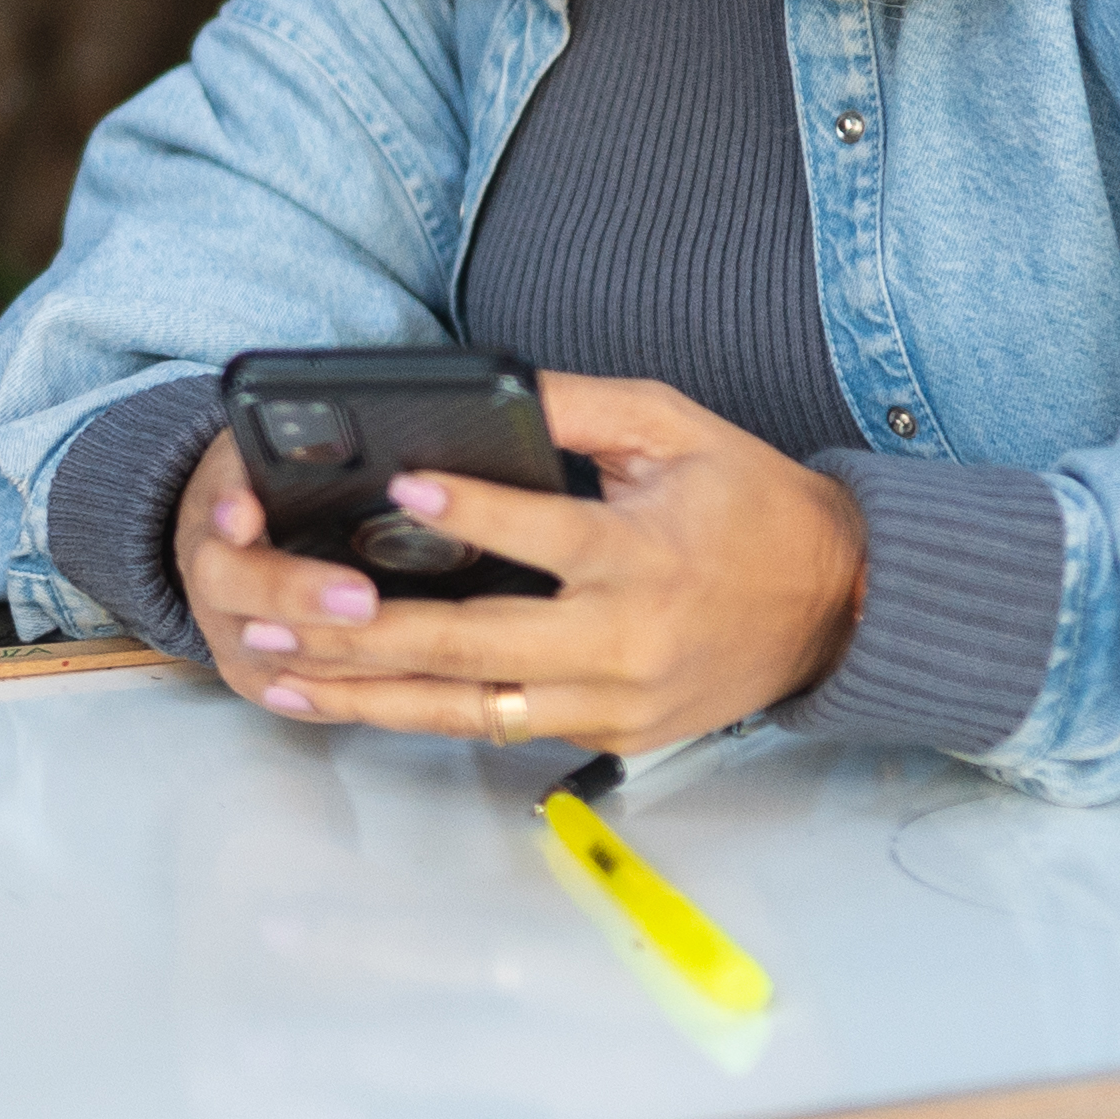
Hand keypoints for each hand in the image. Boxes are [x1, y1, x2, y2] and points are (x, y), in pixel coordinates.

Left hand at [173, 371, 867, 756]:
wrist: (838, 607)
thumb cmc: (752, 507)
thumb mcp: (678, 429)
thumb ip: (582, 406)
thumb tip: (493, 383)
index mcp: (643, 555)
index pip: (545, 533)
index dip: (473, 509)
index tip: (401, 484)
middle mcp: (625, 641)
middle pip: (478, 644)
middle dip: (368, 634)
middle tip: (281, 613)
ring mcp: (615, 702)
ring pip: (472, 709)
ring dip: (370, 696)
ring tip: (284, 676)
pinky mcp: (611, 735)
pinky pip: (503, 727)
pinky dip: (425, 713)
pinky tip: (354, 699)